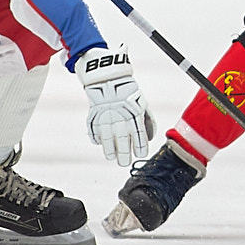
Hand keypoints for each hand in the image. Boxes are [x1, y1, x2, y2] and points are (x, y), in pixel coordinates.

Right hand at [74, 47, 153, 165]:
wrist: (110, 81)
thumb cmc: (130, 96)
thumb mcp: (143, 106)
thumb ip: (148, 122)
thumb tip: (150, 138)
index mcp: (134, 116)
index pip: (139, 137)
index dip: (140, 148)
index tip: (140, 155)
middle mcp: (120, 119)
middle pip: (122, 142)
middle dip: (124, 155)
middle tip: (124, 163)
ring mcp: (105, 119)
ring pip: (107, 141)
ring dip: (110, 151)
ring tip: (112, 157)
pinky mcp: (94, 118)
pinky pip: (95, 132)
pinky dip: (97, 139)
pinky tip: (101, 143)